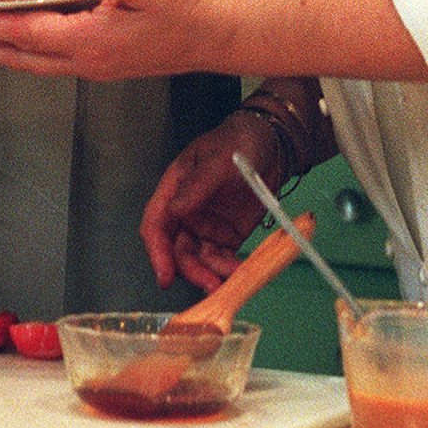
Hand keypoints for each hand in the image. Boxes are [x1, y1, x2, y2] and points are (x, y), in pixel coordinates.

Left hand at [0, 0, 229, 80]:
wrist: (222, 36)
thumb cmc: (190, 6)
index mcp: (93, 40)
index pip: (26, 33)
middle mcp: (90, 60)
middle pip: (22, 56)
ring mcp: (99, 65)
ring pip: (37, 63)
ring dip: (3, 52)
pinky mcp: (108, 63)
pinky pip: (55, 61)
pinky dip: (29, 51)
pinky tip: (25, 40)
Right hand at [139, 112, 284, 291]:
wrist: (271, 145)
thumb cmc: (238, 142)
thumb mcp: (218, 160)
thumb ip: (198, 186)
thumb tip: (175, 211)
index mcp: (174, 190)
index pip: (156, 226)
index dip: (157, 253)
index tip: (165, 277)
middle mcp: (186, 213)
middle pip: (177, 250)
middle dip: (191, 270)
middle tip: (211, 285)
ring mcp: (207, 226)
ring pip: (200, 259)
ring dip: (212, 274)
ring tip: (232, 281)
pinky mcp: (228, 236)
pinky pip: (224, 259)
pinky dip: (230, 269)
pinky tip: (242, 273)